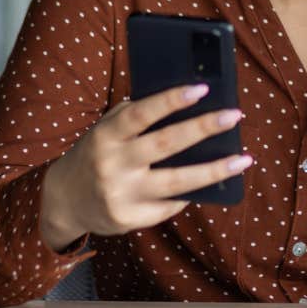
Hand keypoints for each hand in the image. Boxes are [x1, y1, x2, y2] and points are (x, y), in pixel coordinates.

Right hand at [40, 84, 252, 251]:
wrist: (63, 201)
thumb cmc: (98, 152)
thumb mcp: (107, 128)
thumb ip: (138, 117)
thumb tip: (191, 105)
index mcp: (106, 135)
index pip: (141, 113)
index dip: (171, 100)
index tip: (202, 87)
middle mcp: (113, 165)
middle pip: (165, 145)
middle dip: (203, 128)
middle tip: (234, 115)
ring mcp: (121, 195)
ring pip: (177, 182)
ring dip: (214, 170)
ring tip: (244, 159)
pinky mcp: (129, 219)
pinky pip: (169, 205)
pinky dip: (192, 192)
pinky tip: (214, 182)